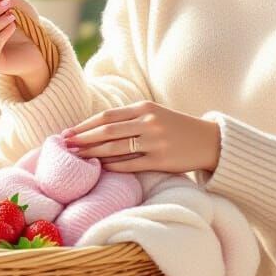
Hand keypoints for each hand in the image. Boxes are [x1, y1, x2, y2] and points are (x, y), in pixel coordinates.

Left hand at [60, 100, 220, 174]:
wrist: (209, 141)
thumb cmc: (177, 128)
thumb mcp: (155, 114)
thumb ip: (130, 118)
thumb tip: (96, 128)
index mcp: (145, 108)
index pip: (107, 116)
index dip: (85, 125)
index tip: (68, 132)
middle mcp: (149, 123)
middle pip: (107, 132)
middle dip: (83, 139)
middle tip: (66, 146)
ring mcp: (155, 142)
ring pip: (115, 149)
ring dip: (92, 153)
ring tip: (77, 157)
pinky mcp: (161, 161)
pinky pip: (129, 165)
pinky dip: (111, 166)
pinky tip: (99, 167)